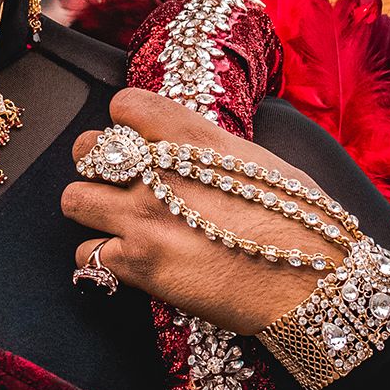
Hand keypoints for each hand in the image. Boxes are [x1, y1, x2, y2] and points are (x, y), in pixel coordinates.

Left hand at [60, 87, 347, 334]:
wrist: (314, 284)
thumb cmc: (300, 222)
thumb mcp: (258, 161)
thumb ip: (208, 147)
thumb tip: (184, 146)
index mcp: (190, 137)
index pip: (124, 105)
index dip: (127, 124)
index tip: (139, 140)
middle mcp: (158, 171)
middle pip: (87, 149)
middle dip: (98, 165)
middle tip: (120, 184)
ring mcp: (143, 217)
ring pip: (74, 199)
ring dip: (91, 210)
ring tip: (115, 222)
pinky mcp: (138, 264)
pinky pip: (87, 254)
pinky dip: (101, 260)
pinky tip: (127, 262)